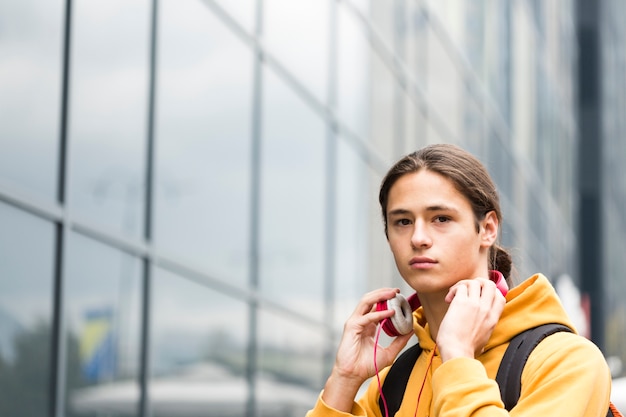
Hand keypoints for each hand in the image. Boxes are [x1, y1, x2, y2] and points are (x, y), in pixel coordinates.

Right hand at [322, 288, 412, 411]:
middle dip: (383, 292)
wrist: (353, 375)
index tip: (401, 298)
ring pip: (366, 301)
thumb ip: (399, 342)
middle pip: (371, 299)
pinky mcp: (351, 327)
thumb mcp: (389, 353)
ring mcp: (355, 322)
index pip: (376, 306)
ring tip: (393, 294)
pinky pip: (367, 317)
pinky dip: (379, 313)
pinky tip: (390, 313)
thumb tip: (411, 331)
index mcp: (368, 325)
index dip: (387, 300)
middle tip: (397, 291)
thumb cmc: (367, 365)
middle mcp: (361, 321)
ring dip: (380, 296)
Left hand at [437, 277, 504, 361]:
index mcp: (493, 319)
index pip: (500, 296)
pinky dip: (453, 290)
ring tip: (454, 295)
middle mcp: (486, 309)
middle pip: (490, 284)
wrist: (457, 352)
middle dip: (478, 283)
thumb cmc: (466, 349)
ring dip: (463, 285)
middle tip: (467, 291)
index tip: (478, 296)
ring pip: (474, 282)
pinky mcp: (462, 302)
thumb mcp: (483, 339)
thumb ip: (484, 331)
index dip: (490, 292)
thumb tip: (481, 339)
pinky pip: (461, 287)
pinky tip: (448, 299)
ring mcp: (475, 304)